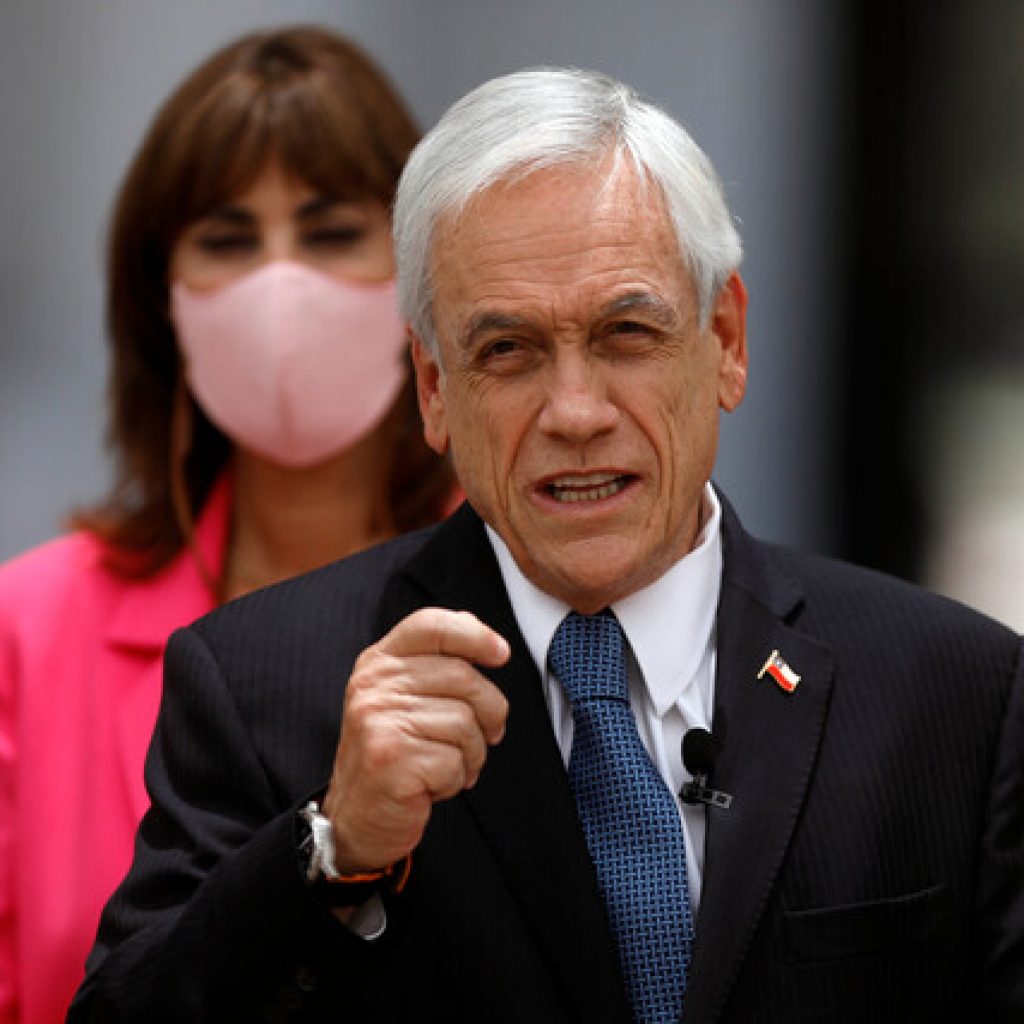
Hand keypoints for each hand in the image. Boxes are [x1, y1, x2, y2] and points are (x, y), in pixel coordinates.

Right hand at [321, 608, 509, 873]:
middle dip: (489, 711)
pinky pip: (454, 761)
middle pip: (463, 676)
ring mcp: (378, 721)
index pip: (431, 625)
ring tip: (449, 764)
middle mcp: (373, 686)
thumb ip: (434, 660)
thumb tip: (475, 626)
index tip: (500, 653)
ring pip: (465, 722)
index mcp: (379, 662)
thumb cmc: (394, 752)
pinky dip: (456, 779)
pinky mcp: (390, 759)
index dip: (474, 634)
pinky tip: (434, 785)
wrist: (355, 818)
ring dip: (472, 753)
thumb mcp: (404, 697)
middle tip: (485, 733)